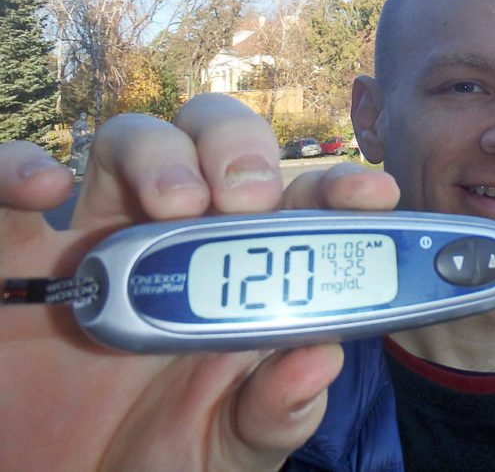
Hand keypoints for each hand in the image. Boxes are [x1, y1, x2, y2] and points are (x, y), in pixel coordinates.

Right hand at [0, 95, 398, 470]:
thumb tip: (320, 359)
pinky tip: (42, 190)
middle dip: (241, 147)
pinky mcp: (15, 260)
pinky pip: (6, 189)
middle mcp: (177, 246)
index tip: (371, 193)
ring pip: (130, 141)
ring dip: (158, 151)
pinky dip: (18, 166)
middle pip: (216, 145)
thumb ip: (274, 415)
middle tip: (247, 196)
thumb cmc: (155, 464)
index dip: (338, 189)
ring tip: (174, 204)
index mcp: (242, 282)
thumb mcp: (227, 454)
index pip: (298, 207)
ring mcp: (97, 244)